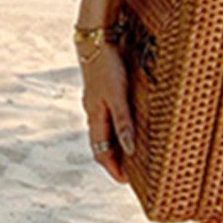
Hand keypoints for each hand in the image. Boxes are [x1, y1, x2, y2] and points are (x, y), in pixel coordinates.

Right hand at [79, 43, 134, 183]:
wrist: (95, 41)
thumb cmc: (107, 67)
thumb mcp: (118, 97)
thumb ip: (124, 122)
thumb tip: (130, 150)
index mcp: (95, 117)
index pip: (102, 152)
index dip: (113, 168)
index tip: (125, 181)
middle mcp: (93, 113)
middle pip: (101, 145)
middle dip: (114, 161)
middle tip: (129, 173)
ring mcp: (96, 103)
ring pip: (104, 132)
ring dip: (115, 145)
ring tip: (130, 155)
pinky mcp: (101, 93)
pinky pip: (108, 119)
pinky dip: (116, 129)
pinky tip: (126, 126)